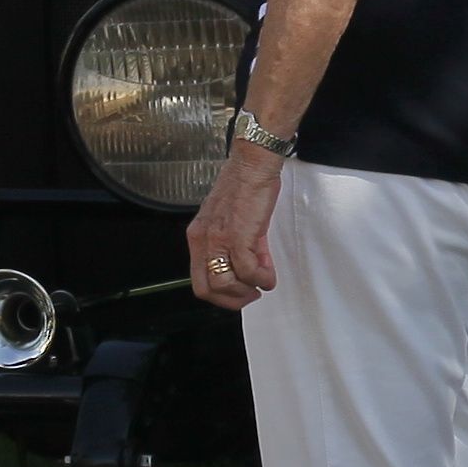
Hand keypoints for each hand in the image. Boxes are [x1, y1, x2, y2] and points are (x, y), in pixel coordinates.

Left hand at [189, 143, 285, 307]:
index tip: (240, 291)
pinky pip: (248, 270)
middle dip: (232, 300)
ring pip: (224, 285)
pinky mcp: (238, 235)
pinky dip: (262, 278)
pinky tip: (269, 274)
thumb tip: (256, 272)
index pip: (198, 281)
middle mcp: (203, 241)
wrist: (252, 166)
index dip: (221, 294)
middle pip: (206, 290)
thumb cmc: (244, 189)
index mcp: (199, 238)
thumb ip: (242, 248)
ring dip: (248, 291)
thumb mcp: (235, 222)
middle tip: (252, 294)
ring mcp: (219, 239)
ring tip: (262, 282)